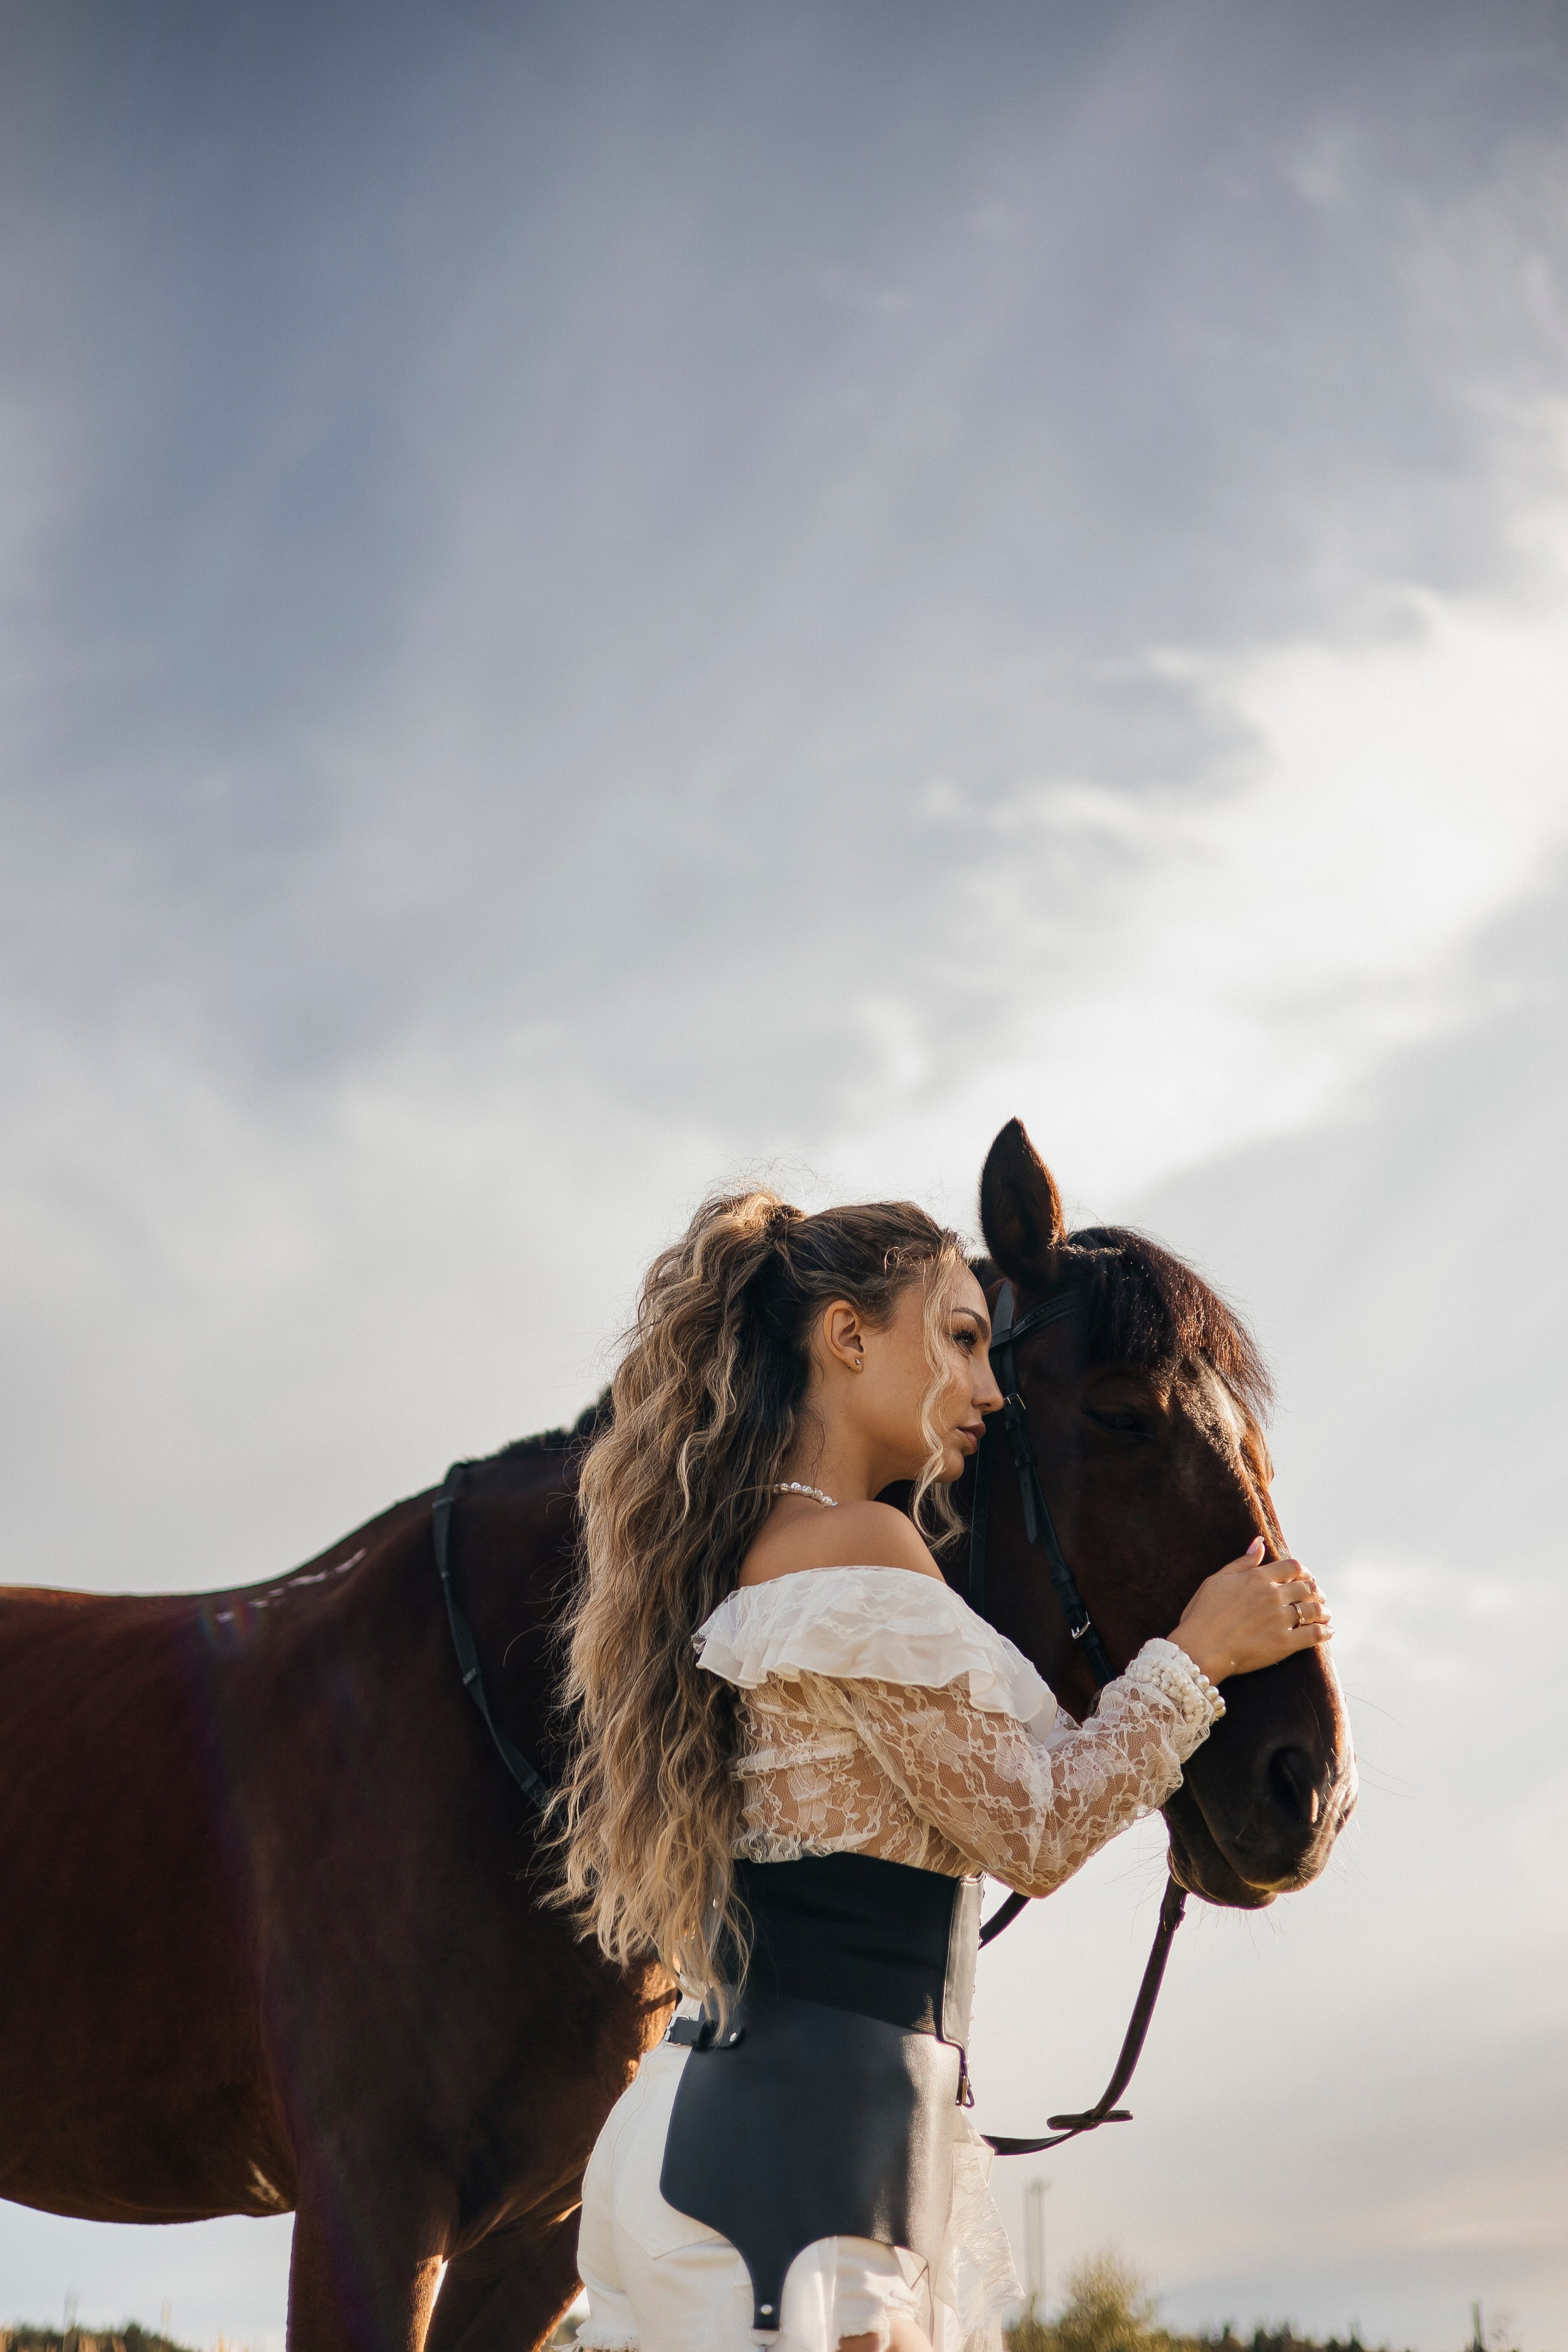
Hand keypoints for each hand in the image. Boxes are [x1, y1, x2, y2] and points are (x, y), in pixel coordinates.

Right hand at [1169, 1538, 1331, 1684]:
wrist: (1200, 1648)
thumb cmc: (1203, 1614)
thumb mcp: (1217, 1580)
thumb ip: (1242, 1562)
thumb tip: (1260, 1542)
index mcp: (1258, 1578)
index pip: (1293, 1567)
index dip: (1304, 1572)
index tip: (1306, 1578)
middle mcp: (1273, 1596)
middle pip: (1308, 1588)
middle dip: (1316, 1592)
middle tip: (1317, 1597)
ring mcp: (1280, 1620)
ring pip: (1314, 1610)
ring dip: (1323, 1611)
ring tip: (1325, 1615)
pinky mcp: (1285, 1643)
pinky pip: (1314, 1635)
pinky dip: (1325, 1632)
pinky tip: (1327, 1632)